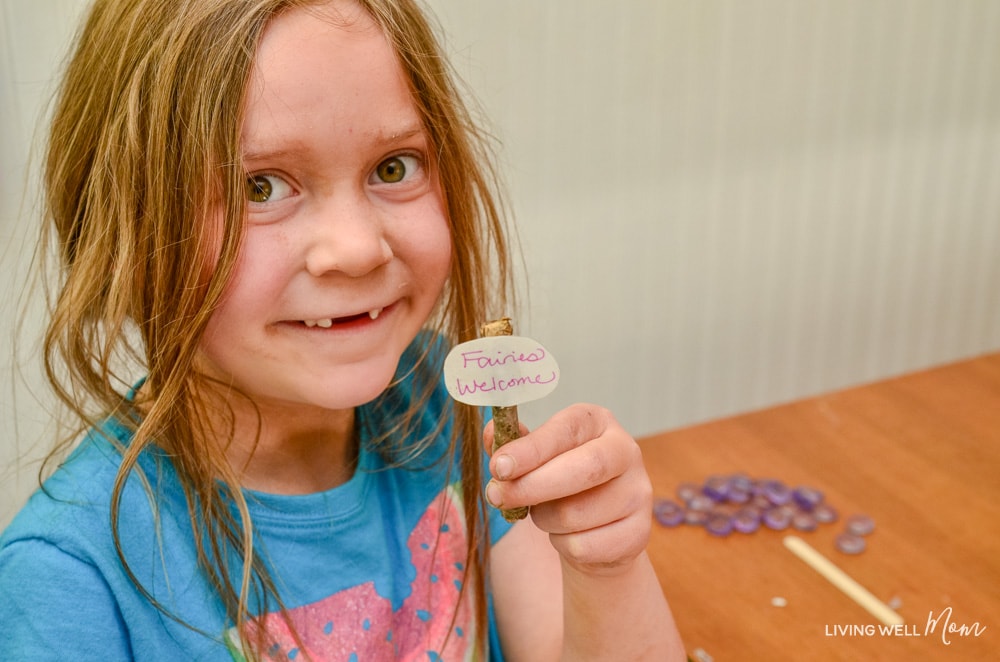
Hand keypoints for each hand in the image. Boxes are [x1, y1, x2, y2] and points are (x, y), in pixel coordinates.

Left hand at [483, 403, 652, 575]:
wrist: (596, 530)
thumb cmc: (560, 484)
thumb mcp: (535, 459)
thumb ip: (513, 445)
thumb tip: (491, 433)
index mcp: (597, 422)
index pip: (565, 431)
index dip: (531, 450)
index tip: (499, 467)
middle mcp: (626, 450)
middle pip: (583, 470)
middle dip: (532, 486)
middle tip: (497, 496)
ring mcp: (638, 492)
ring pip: (576, 514)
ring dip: (545, 520)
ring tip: (545, 515)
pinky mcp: (640, 533)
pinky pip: (584, 547)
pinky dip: (563, 546)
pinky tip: (569, 536)